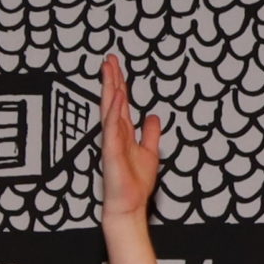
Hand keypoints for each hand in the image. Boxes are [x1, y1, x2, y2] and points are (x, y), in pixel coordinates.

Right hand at [99, 55, 161, 224]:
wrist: (129, 205)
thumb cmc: (135, 184)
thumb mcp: (150, 153)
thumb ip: (151, 134)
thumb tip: (153, 117)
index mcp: (123, 133)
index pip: (120, 103)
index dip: (119, 84)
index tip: (116, 66)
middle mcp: (115, 134)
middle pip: (112, 101)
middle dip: (111, 79)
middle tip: (109, 59)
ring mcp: (111, 141)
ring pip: (110, 109)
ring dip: (110, 89)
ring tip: (110, 70)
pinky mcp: (110, 152)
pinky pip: (111, 128)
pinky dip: (114, 112)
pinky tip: (117, 97)